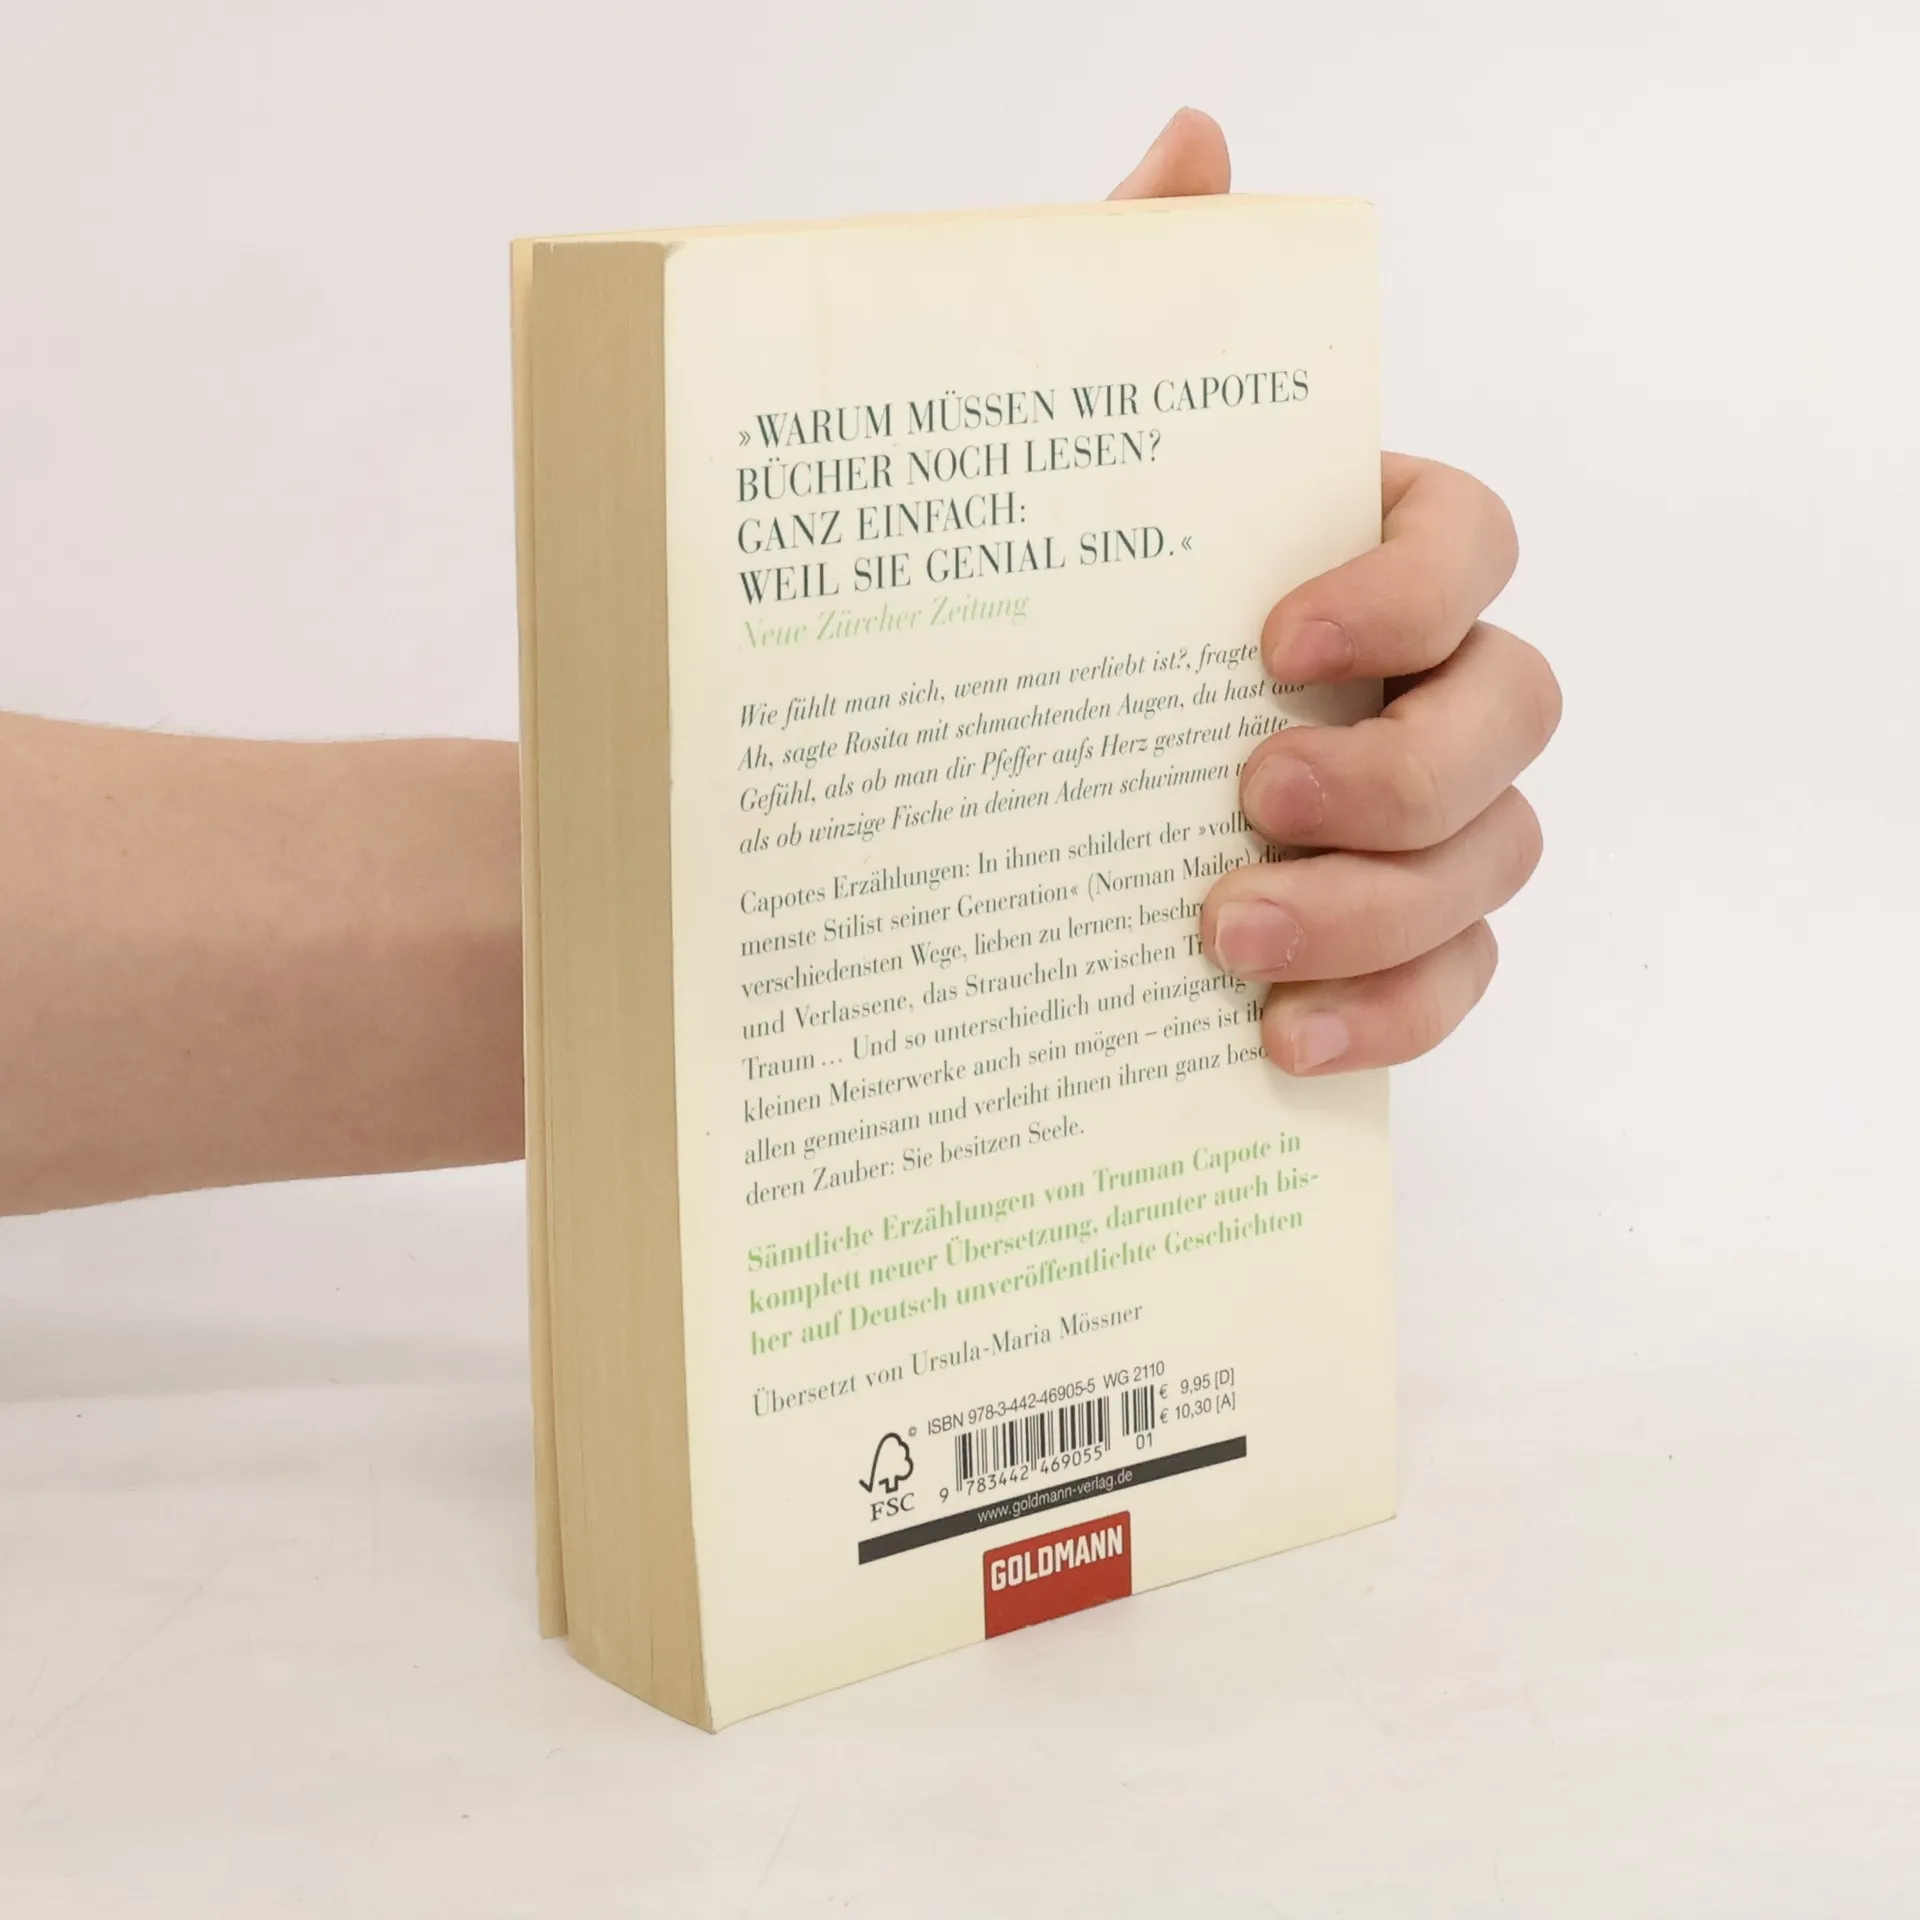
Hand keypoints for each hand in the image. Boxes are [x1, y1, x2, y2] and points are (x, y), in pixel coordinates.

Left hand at [1112, 112, 1560, 1073]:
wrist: (952, 794)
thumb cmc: (1029, 611)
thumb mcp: (1047, 463)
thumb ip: (1126, 305)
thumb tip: (1196, 146)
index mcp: (1355, 556)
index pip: (1467, 540)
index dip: (1407, 588)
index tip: (1275, 639)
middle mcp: (1417, 683)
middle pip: (1512, 714)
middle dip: (1400, 772)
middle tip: (1252, 806)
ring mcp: (1420, 822)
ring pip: (1494, 861)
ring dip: (1381, 912)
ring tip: (1228, 944)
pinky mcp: (1387, 941)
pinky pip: (1451, 982)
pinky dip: (1385, 1016)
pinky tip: (1272, 1041)